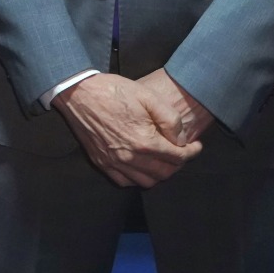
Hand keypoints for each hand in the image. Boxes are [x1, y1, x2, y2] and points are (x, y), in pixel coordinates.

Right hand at [53, 73, 202, 187]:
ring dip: (159, 173)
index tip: (196, 145)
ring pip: (147, 182)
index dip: (192, 152)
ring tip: (162, 158)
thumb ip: (170, 119)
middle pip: (165, 172)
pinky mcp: (101, 162)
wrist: (77, 92)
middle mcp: (130, 157)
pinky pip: (125, 182)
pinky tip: (140, 164)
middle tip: (180, 151)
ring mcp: (114, 162)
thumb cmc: (113, 91)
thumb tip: (181, 138)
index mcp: (144, 141)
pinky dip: (137, 178)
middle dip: (178, 163)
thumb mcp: (147, 95)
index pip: (178, 157)